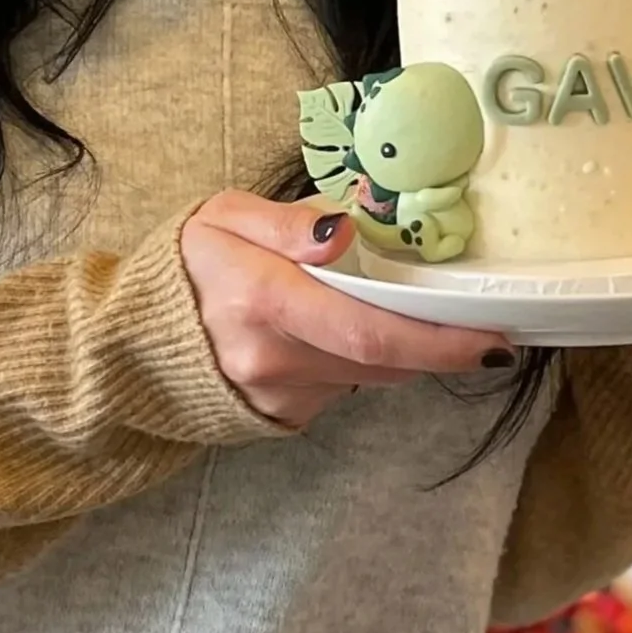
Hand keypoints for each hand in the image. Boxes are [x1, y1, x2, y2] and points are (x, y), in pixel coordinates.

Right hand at [180, 192, 511, 429]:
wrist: (137, 339)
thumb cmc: (189, 265)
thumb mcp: (223, 217)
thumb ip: (284, 222)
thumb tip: (339, 232)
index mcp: (262, 298)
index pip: (368, 329)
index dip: (438, 340)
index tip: (494, 339)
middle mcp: (273, 356)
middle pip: (383, 359)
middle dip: (439, 345)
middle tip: (486, 330)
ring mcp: (279, 394)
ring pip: (371, 375)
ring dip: (400, 349)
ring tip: (406, 314)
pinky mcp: (285, 416)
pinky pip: (346, 387)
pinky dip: (362, 361)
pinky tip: (342, 333)